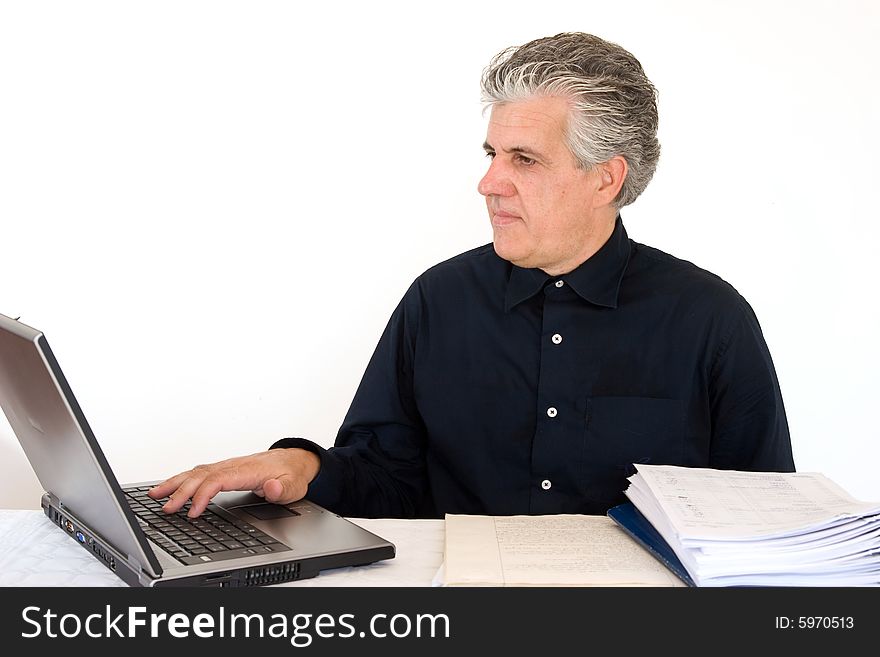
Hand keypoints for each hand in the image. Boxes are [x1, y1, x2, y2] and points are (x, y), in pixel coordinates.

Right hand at [148, 448, 320, 517]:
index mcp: (247, 470)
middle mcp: (234, 466)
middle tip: (165, 508)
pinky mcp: (225, 469)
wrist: (295, 460)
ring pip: (197, 472)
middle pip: (201, 476)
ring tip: (154, 495)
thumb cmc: (292, 474)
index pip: (218, 480)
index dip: (203, 495)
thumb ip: (281, 488)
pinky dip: (182, 479)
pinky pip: (200, 473)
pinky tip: (170, 487)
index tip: (192, 512)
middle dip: (181, 491)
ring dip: (175, 483)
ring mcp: (228, 466)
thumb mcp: (293, 486)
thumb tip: (271, 487)